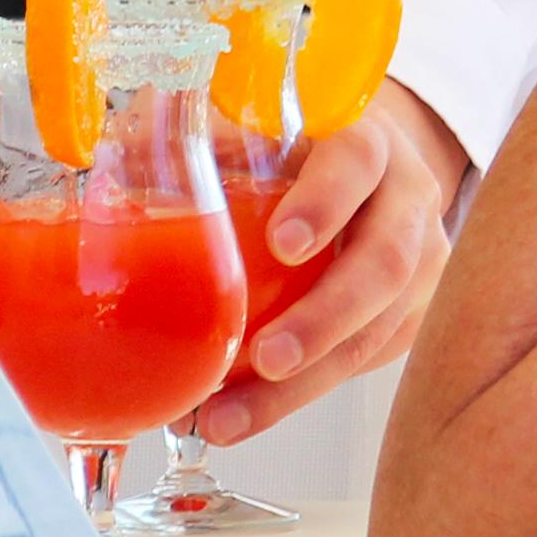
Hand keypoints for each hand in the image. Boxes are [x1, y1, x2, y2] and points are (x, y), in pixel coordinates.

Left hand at [188, 81, 467, 444]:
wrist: (367, 168)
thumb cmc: (296, 144)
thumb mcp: (259, 119)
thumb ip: (199, 132)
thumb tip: (114, 156)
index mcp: (365, 138)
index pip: (358, 163)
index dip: (325, 202)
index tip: (283, 244)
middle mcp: (406, 200)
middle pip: (387, 263)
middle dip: (324, 319)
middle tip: (267, 357)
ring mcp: (421, 263)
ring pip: (378, 330)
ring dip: (302, 383)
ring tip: (229, 417)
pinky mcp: (410, 315)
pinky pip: (364, 362)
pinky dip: (303, 392)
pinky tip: (246, 414)